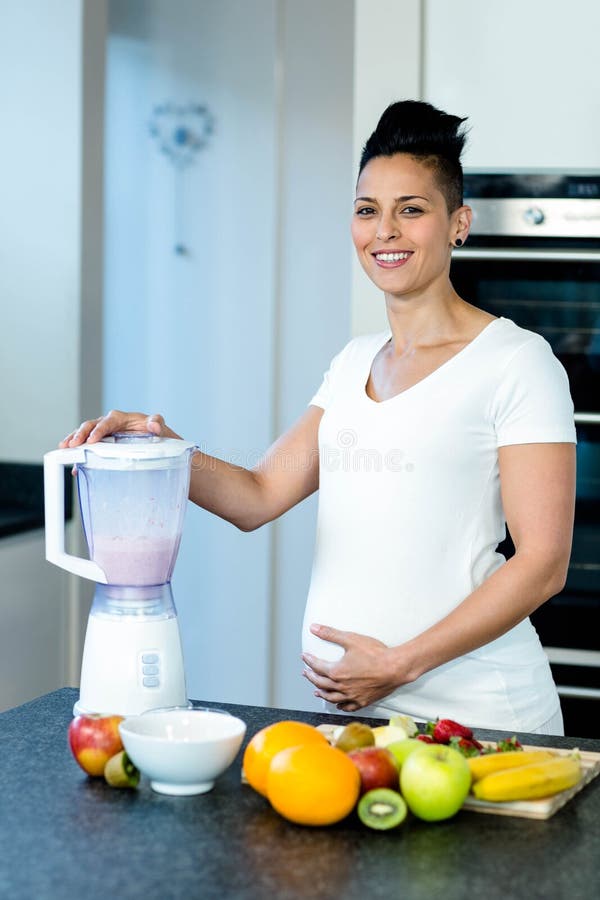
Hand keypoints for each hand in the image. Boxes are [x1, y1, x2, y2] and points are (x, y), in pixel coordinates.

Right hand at [59, 410, 176, 447]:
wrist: (156, 441)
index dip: (98, 430)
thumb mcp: (158, 426)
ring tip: (64, 449)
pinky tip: (75, 466)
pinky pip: (88, 448)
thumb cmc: (155, 431)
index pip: (107, 422)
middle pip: (91, 426)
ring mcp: (104, 435)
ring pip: (85, 435)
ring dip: (74, 441)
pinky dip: (80, 456)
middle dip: (80, 434)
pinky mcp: (102, 444)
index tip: (91, 440)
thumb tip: (155, 426)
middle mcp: (109, 424)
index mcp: (121, 418)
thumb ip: (156, 423)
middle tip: (71, 444)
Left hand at [301, 624, 405, 711]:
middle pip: (321, 683)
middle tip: (306, 672)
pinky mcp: (363, 701)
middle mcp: (342, 687)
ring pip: (332, 697)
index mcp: (337, 672)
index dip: (309, 661)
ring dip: (322, 693)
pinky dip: (340, 705)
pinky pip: (347, 706)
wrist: (395, 668)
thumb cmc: (375, 654)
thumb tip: (314, 628)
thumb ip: (330, 634)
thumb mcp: (350, 639)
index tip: (304, 657)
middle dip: (311, 677)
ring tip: (316, 691)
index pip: (317, 667)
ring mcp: (352, 696)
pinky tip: (338, 704)